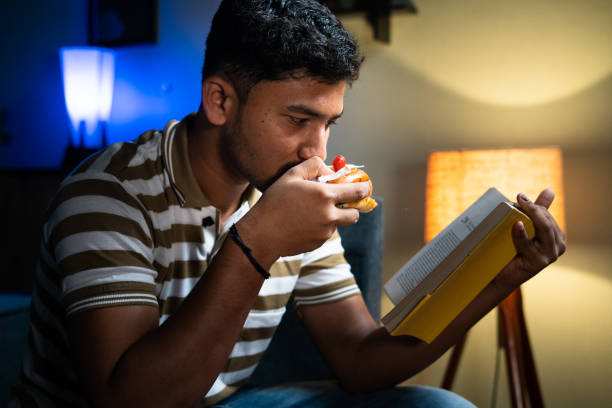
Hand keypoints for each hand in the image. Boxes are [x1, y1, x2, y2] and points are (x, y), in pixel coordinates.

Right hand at [237, 157, 370, 258]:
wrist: (263, 233)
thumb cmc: (275, 201)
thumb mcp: (292, 175)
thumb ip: (313, 166)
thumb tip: (329, 169)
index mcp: (325, 195)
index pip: (357, 192)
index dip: (363, 189)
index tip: (364, 187)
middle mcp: (329, 215)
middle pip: (354, 214)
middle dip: (350, 208)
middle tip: (340, 203)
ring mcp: (325, 232)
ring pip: (337, 223)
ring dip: (330, 217)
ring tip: (308, 213)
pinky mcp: (318, 243)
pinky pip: (324, 234)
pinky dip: (318, 228)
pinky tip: (301, 224)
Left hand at [494, 188, 566, 289]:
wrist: (500, 275)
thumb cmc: (512, 250)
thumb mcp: (525, 228)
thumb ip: (537, 211)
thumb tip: (550, 191)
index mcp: (557, 236)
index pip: (547, 215)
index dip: (534, 205)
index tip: (520, 197)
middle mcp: (558, 247)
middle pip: (546, 221)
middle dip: (532, 209)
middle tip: (517, 200)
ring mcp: (550, 256)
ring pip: (542, 229)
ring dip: (529, 217)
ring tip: (515, 208)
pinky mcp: (539, 263)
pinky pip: (529, 244)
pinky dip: (522, 234)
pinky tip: (517, 225)